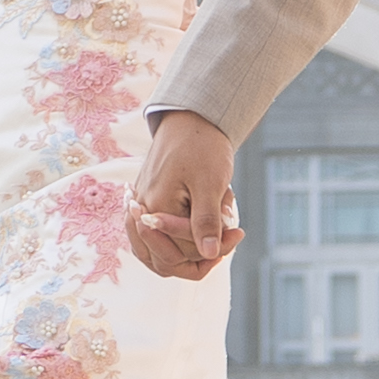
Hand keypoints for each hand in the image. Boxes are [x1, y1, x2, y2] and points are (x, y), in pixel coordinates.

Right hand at [127, 112, 241, 277]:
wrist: (191, 120)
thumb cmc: (202, 147)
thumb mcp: (210, 184)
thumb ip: (206, 222)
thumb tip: (209, 255)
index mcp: (156, 207)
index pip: (181, 252)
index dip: (213, 250)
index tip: (238, 233)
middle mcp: (141, 211)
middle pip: (166, 258)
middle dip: (201, 251)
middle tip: (230, 233)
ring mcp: (140, 208)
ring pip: (158, 252)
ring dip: (189, 246)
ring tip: (216, 228)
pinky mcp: (145, 204)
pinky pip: (155, 237)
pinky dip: (178, 237)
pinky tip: (198, 228)